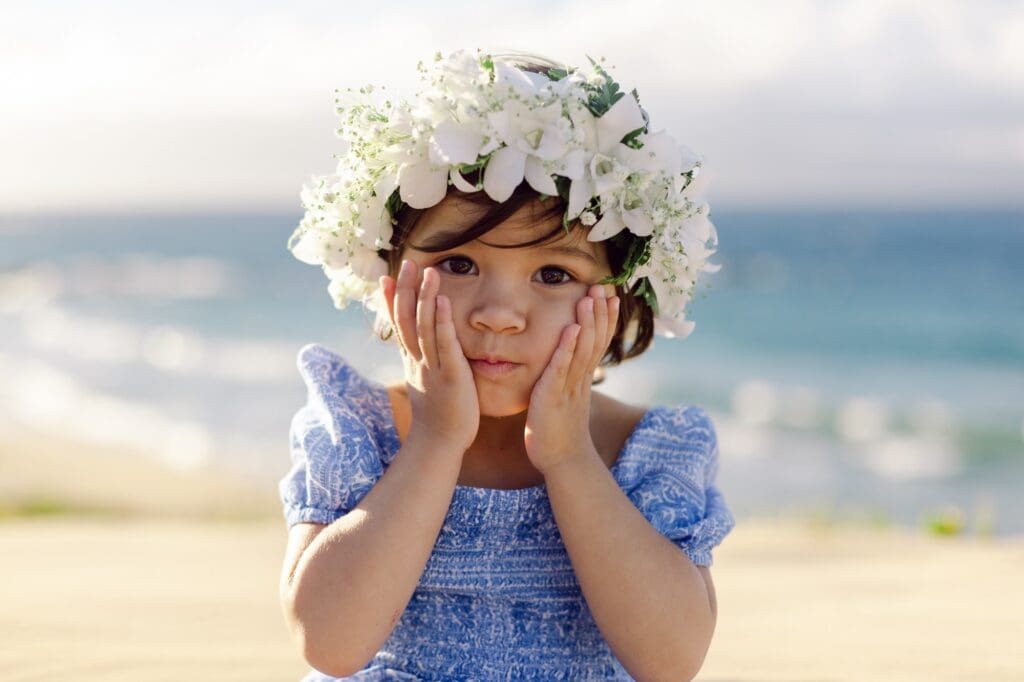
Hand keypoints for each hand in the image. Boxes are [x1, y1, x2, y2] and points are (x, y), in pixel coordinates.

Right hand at [380, 259, 479, 452]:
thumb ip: (422, 362)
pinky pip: (445, 345)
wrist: (440, 444)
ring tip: (429, 272)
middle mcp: (418, 361)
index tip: (387, 277)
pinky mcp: (451, 376)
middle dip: (406, 290)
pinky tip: (443, 301)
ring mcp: (432, 368)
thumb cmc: (439, 414)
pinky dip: (442, 322)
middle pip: (408, 320)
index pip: (399, 325)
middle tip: (406, 263)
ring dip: (425, 298)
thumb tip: (417, 348)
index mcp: (412, 361)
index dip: (392, 301)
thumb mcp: (425, 382)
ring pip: (425, 327)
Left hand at [523, 283, 619, 473]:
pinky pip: (562, 369)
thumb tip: (568, 362)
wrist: (563, 462)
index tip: (611, 295)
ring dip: (587, 323)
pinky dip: (567, 349)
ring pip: (583, 350)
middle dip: (600, 313)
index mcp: (583, 378)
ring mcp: (569, 388)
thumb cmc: (559, 431)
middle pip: (595, 341)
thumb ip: (568, 378)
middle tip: (603, 288)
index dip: (606, 319)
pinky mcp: (554, 397)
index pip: (599, 342)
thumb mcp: (566, 398)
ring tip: (589, 299)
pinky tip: (571, 330)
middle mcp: (581, 380)